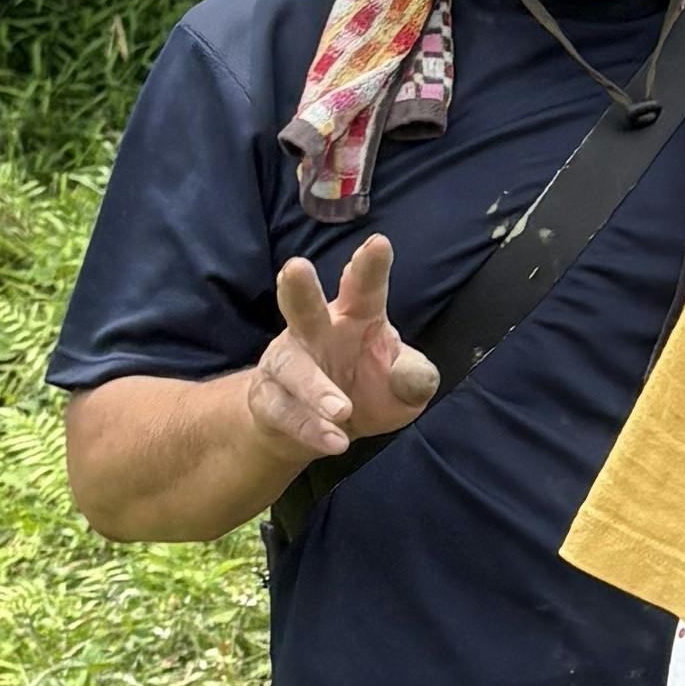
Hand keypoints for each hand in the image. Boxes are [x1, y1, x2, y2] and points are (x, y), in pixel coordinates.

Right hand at [248, 238, 439, 468]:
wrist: (321, 430)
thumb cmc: (367, 388)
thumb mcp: (405, 385)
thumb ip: (415, 377)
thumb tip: (412, 378)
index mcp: (357, 315)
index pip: (364, 286)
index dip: (370, 265)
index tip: (379, 244)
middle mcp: (316, 331)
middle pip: (303, 305)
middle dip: (299, 287)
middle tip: (295, 268)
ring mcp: (287, 363)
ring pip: (292, 367)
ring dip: (315, 388)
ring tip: (343, 410)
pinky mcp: (269, 398)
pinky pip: (285, 411)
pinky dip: (310, 427)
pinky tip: (335, 441)